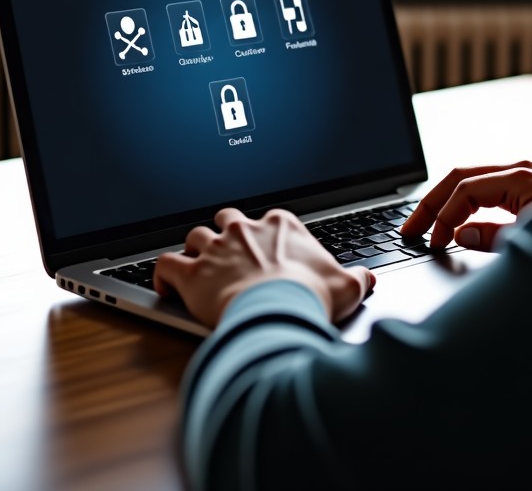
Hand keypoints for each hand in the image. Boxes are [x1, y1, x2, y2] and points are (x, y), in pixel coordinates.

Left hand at [154, 207, 374, 328]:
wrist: (279, 312)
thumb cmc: (311, 296)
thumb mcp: (346, 285)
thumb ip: (357, 278)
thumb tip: (368, 279)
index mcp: (280, 225)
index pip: (267, 219)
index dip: (264, 236)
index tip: (267, 253)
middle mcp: (244, 229)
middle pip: (227, 219)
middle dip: (226, 233)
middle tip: (229, 255)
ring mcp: (216, 249)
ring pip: (194, 236)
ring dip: (194, 250)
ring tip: (199, 268)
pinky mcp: (192, 273)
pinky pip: (165, 263)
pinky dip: (163, 274)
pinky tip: (167, 286)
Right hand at [401, 160, 531, 250]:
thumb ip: (492, 237)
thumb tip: (460, 235)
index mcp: (519, 176)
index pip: (463, 189)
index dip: (442, 216)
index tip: (432, 243)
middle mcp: (521, 170)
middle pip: (460, 177)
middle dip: (431, 203)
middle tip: (409, 229)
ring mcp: (526, 178)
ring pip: (472, 182)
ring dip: (446, 203)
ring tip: (425, 226)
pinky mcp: (531, 191)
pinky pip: (488, 192)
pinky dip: (466, 206)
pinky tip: (456, 224)